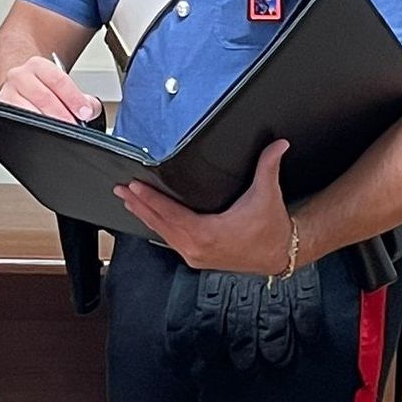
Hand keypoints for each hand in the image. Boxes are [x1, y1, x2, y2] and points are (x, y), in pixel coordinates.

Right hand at [0, 56, 101, 123]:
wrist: (19, 88)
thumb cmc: (42, 89)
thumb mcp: (61, 87)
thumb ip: (81, 98)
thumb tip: (92, 109)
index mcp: (37, 66)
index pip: (58, 80)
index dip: (74, 98)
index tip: (85, 112)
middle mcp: (19, 76)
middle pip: (43, 96)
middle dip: (61, 114)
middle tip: (74, 126)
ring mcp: (7, 93)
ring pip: (27, 110)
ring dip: (46, 123)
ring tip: (60, 133)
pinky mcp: (0, 109)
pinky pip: (16, 122)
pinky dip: (31, 130)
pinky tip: (42, 135)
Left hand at [115, 140, 293, 273]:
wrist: (280, 253)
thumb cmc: (271, 228)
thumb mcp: (268, 194)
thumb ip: (268, 165)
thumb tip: (278, 144)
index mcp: (208, 234)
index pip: (170, 214)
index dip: (151, 199)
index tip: (135, 187)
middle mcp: (197, 248)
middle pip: (159, 224)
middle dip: (138, 205)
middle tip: (121, 189)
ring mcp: (195, 255)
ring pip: (162, 233)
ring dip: (144, 215)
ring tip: (128, 200)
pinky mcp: (196, 257)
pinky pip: (170, 240)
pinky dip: (157, 226)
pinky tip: (148, 217)